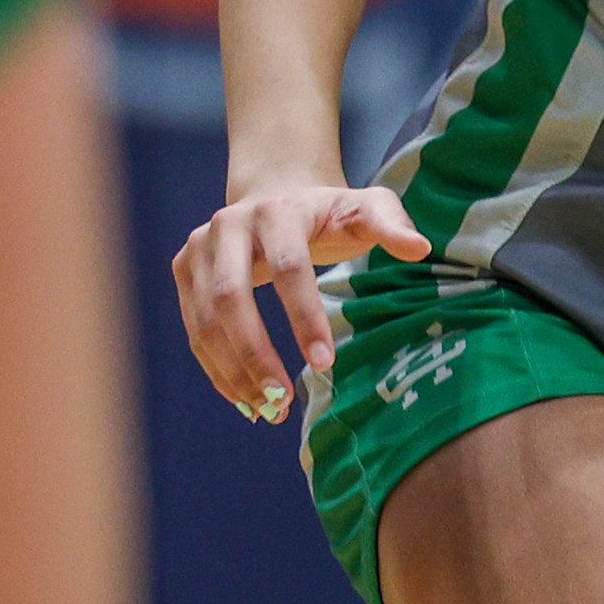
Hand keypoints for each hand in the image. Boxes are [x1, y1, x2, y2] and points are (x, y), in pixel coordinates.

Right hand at [172, 184, 432, 422]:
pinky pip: (194, 329)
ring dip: (232, 371)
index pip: (288, 267)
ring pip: (205, 319)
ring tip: (267, 410)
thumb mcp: (367, 207)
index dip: (304, 318)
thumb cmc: (330, 212)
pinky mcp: (184, 269)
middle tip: (282, 400)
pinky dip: (217, 368)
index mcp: (278, 210)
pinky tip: (244, 400)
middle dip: (255, 353)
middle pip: (231, 297)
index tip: (325, 364)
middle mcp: (229, 225)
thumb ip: (390, 224)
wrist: (277, 193)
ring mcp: (199, 247)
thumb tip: (419, 248)